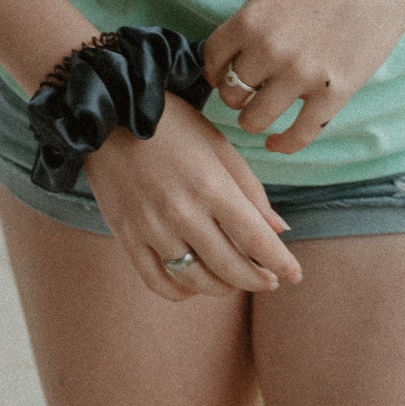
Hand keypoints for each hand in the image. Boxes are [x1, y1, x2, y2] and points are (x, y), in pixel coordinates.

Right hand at [83, 93, 302, 301]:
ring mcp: (152, 229)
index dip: (280, 263)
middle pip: (230, 268)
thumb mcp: (217, 144)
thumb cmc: (171, 123)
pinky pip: (158, 283)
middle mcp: (183, 213)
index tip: (295, 275)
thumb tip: (280, 229)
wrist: (110, 112)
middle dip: (257, 280)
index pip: (256, 239)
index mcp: (211, 186)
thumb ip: (250, 189)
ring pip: (196, 282)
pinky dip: (181, 292)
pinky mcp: (127, 237)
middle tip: (269, 279)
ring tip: (234, 279)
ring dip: (223, 288)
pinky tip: (193, 283)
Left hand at [204, 0, 404, 154]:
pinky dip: (283, 144)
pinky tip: (277, 142)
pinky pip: (298, 135)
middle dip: (234, 96)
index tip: (222, 75)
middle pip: (230, 94)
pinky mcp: (332, 95)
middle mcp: (270, 50)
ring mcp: (302, 75)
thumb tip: (231, 53)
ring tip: (259, 115)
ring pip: (256, 120)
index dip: (214, 70)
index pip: (212, 59)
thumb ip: (250, 20)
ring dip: (253, 120)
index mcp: (251, 20)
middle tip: (246, 93)